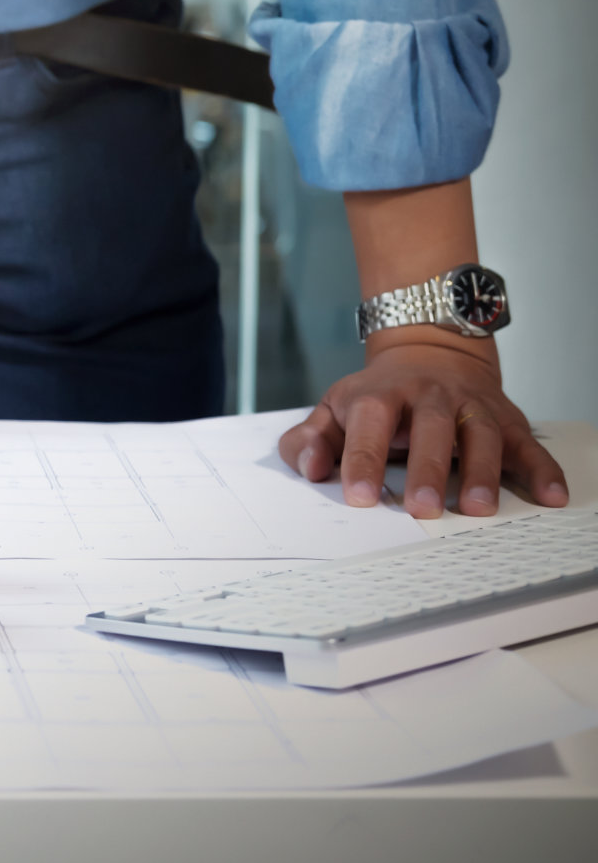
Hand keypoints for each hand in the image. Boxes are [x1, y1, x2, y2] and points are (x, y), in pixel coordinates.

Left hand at [279, 337, 568, 519]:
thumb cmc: (376, 398)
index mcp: (380, 395)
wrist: (428, 353)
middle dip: (427, 469)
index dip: (363, 459)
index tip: (360, 496)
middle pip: (431, 429)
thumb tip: (310, 470)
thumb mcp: (334, 409)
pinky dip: (542, 469)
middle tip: (422, 509)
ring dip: (483, 471)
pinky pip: (527, 443)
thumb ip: (310, 441)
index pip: (369, 424)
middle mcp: (429, 397)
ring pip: (481, 434)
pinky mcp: (505, 419)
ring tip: (479, 508)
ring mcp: (470, 406)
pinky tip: (551, 497)